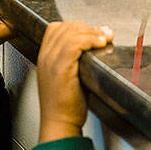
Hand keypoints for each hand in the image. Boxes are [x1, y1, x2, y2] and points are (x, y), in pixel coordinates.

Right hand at [37, 21, 113, 141]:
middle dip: (88, 27)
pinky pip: (75, 43)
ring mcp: (52, 61)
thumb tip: (92, 45)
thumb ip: (73, 59)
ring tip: (105, 37)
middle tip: (104, 33)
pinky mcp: (61, 68)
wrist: (59, 123)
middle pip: (65, 26)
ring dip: (92, 32)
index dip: (77, 26)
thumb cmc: (66, 104)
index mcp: (45, 56)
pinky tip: (101, 43)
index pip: (56, 28)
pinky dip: (91, 39)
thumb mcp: (66, 76)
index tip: (94, 32)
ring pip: (72, 32)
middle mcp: (46, 56)